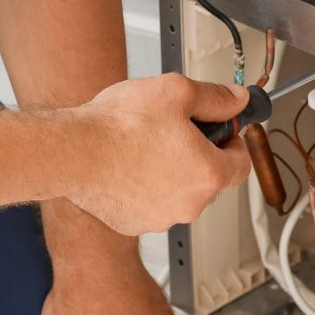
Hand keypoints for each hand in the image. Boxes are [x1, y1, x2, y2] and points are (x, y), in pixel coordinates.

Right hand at [67, 75, 251, 235]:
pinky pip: (149, 204)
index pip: (241, 164)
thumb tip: (237, 99)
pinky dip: (143, 188)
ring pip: (178, 192)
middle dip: (197, 155)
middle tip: (172, 130)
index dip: (233, 142)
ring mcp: (160, 218)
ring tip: (143, 146)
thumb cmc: (119, 125)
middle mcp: (190, 204)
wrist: (73, 151)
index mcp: (208, 174)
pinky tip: (126, 165)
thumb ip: (215, 97)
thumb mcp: (177, 91)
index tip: (220, 131)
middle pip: (208, 179)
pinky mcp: (133, 224)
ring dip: (170, 172)